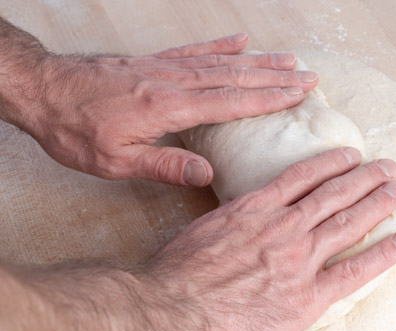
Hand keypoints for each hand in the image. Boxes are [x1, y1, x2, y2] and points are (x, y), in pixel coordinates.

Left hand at [12, 34, 316, 185]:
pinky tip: (241, 41)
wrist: (38, 90)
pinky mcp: (150, 62)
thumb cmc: (72, 130)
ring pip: (220, 62)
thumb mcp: (114, 162)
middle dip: (275, 77)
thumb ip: (164, 167)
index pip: (230, 102)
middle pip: (234, 77)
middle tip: (309, 78)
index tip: (298, 96)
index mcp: (168, 108)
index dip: (268, 99)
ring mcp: (161, 68)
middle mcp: (170, 82)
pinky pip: (193, 50)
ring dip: (258, 61)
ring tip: (290, 60)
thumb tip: (209, 176)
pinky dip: (220, 45)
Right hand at [144, 146, 395, 330]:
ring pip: (348, 223)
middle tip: (388, 167)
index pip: (299, 178)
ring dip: (378, 203)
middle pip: (333, 195)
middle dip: (364, 178)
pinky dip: (384, 254)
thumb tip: (237, 229)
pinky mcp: (308, 296)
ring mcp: (298, 260)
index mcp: (252, 210)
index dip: (329, 164)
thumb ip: (228, 227)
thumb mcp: (200, 233)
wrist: (172, 310)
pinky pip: (356, 270)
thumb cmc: (174, 278)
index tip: (349, 155)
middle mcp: (282, 228)